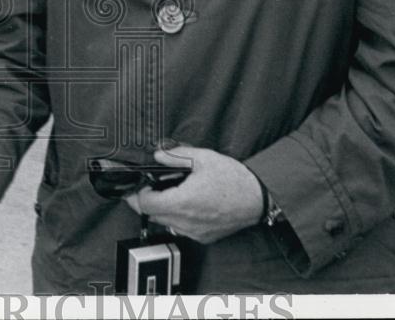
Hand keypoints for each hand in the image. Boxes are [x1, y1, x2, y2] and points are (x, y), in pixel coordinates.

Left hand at [124, 145, 262, 244]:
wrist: (258, 198)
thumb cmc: (233, 178)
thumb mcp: (202, 158)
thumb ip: (175, 156)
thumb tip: (157, 155)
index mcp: (182, 201)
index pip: (146, 204)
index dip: (136, 194)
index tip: (136, 186)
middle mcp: (186, 221)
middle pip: (152, 216)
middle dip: (145, 202)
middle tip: (147, 187)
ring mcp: (195, 232)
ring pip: (165, 224)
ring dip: (160, 210)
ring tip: (166, 194)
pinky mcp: (203, 237)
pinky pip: (180, 229)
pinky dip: (175, 218)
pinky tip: (184, 204)